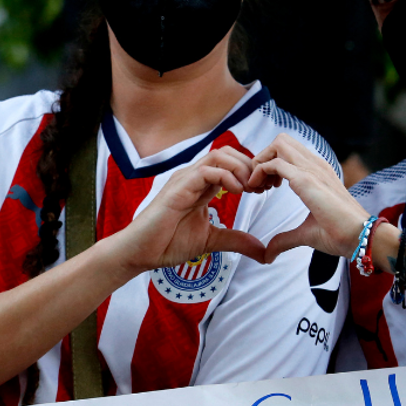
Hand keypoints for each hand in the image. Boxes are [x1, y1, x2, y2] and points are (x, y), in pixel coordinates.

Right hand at [113, 147, 266, 273]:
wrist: (141, 253)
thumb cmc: (167, 242)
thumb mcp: (211, 240)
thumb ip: (235, 240)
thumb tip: (262, 250)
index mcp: (202, 185)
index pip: (231, 162)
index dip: (251, 172)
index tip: (264, 190)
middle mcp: (194, 177)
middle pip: (228, 152)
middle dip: (250, 166)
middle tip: (261, 187)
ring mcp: (185, 180)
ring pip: (219, 155)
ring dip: (241, 168)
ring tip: (250, 189)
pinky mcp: (178, 187)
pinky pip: (206, 170)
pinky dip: (226, 176)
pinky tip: (235, 192)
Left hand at [246, 134, 371, 262]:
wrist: (360, 236)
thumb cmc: (339, 234)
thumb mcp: (306, 233)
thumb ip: (285, 239)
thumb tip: (268, 254)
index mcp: (318, 171)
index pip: (289, 151)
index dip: (271, 164)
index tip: (266, 188)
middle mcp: (315, 165)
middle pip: (282, 140)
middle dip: (263, 157)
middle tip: (260, 184)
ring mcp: (312, 169)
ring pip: (278, 144)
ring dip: (261, 162)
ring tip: (259, 187)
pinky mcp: (306, 180)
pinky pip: (274, 163)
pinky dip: (259, 172)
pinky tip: (259, 190)